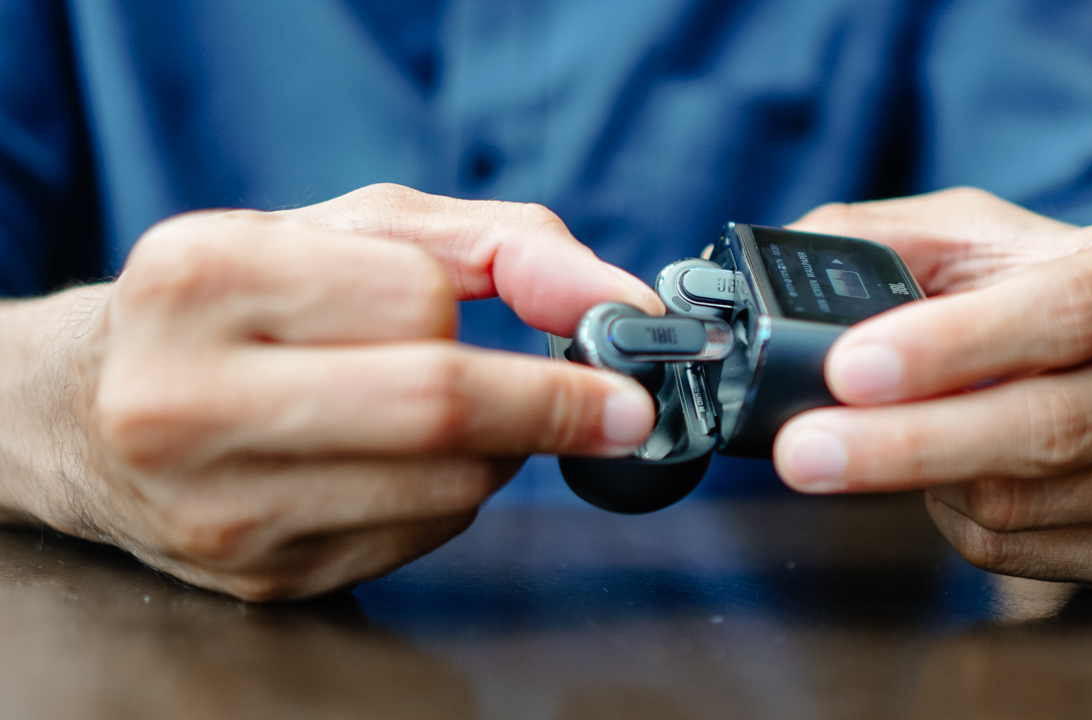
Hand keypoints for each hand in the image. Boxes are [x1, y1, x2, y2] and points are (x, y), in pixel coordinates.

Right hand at [0, 184, 662, 599]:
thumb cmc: (234, 303)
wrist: (85, 410)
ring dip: (502, 450)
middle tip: (623, 404)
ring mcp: (219, 505)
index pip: (416, 298)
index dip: (509, 308)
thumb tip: (615, 299)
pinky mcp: (258, 576)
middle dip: (558, 404)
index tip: (585, 322)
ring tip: (473, 414)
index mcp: (200, 277)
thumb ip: (493, 244)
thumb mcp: (347, 233)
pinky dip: (452, 495)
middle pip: (433, 406)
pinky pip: (418, 537)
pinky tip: (404, 462)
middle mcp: (187, 399)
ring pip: (444, 484)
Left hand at [773, 188, 1091, 585]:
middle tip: (803, 450)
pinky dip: (952, 517)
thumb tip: (781, 277)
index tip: (850, 369)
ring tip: (893, 434)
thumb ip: (887, 242)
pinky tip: (950, 476)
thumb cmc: (1052, 289)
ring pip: (1020, 502)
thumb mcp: (980, 236)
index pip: (1067, 312)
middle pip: (1047, 428)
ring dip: (923, 478)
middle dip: (903, 445)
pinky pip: (1018, 551)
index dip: (953, 348)